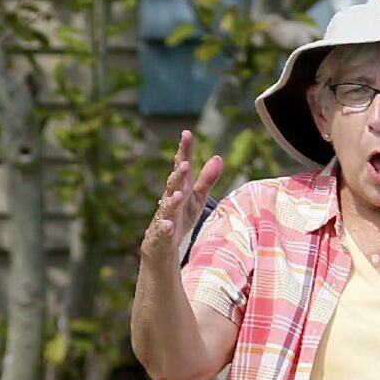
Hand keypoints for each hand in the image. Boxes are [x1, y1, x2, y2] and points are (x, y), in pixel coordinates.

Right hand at [141, 131, 224, 265]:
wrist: (162, 245)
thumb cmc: (181, 217)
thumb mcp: (197, 198)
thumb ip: (207, 179)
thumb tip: (218, 156)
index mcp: (181, 188)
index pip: (181, 167)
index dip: (184, 151)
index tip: (186, 134)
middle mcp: (170, 199)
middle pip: (173, 184)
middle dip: (178, 174)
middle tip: (184, 163)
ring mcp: (164, 216)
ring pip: (167, 206)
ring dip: (172, 200)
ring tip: (179, 193)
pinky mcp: (160, 234)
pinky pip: (162, 230)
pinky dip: (165, 227)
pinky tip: (169, 225)